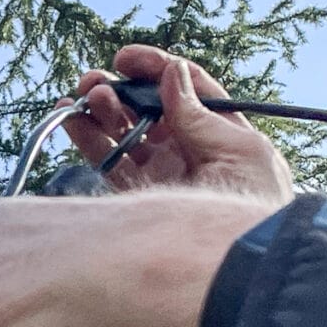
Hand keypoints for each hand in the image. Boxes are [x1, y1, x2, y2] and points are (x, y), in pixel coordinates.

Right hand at [59, 45, 293, 202]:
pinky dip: (86, 140)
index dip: (155, 69)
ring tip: (83, 98)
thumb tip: (172, 73)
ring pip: (122, 132)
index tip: (126, 60)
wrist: (238, 266)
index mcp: (217, 133)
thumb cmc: (255, 209)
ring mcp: (159, 174)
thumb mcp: (242, 154)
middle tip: (94, 82)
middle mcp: (185, 150)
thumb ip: (202, 117)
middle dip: (119, 89)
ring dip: (100, 111)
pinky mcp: (135, 198)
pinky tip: (70, 120)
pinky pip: (106, 163)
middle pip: (146, 108)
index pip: (183, 88)